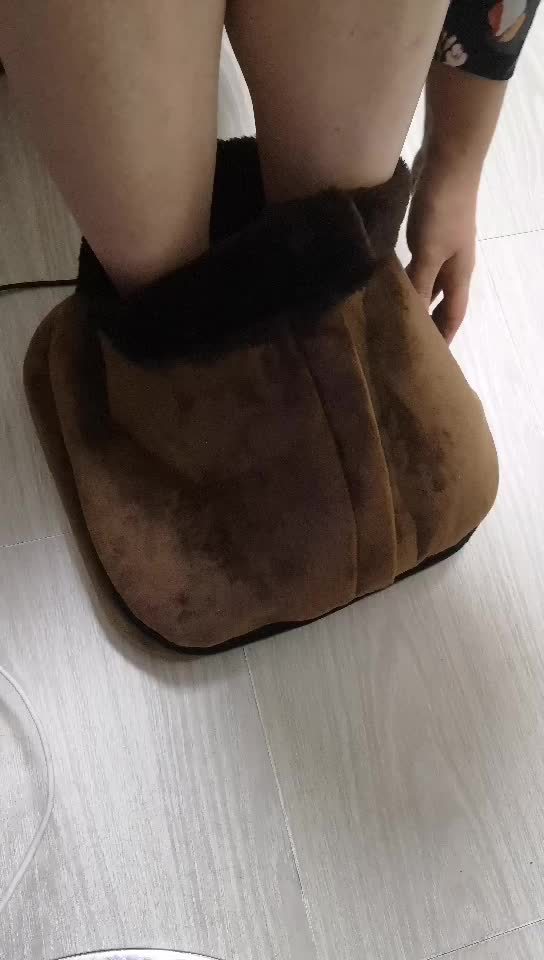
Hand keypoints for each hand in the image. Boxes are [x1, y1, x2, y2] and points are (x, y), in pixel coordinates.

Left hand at [407, 148, 477, 342]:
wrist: (448, 163)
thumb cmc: (442, 211)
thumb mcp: (429, 253)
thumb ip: (419, 285)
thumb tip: (410, 320)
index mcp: (460, 274)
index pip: (454, 315)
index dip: (444, 338)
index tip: (429, 360)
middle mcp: (455, 264)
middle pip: (442, 302)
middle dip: (428, 323)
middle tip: (404, 342)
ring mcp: (442, 246)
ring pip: (428, 282)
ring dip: (414, 299)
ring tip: (392, 317)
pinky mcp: (429, 231)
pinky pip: (418, 263)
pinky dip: (406, 277)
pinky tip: (388, 281)